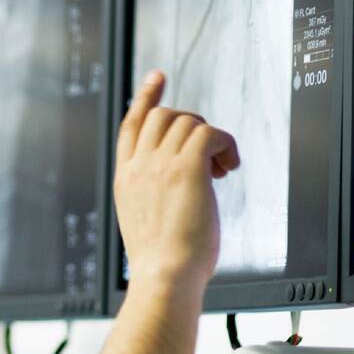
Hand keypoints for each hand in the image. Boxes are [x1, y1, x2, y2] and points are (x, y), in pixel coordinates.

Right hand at [114, 70, 239, 285]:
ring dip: (211, 138)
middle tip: (210, 152)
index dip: (146, 96)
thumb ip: (156, 194)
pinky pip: (211, 133)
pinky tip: (228, 169)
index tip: (157, 77)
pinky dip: (225, 145)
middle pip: (162, 115)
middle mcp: (138, 166)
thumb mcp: (147, 221)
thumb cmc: (164, 263)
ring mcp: (159, 164)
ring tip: (219, 169)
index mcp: (125, 178)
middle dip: (191, 122)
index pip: (132, 124)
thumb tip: (189, 183)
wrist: (164, 277)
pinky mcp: (186, 168)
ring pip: (188, 121)